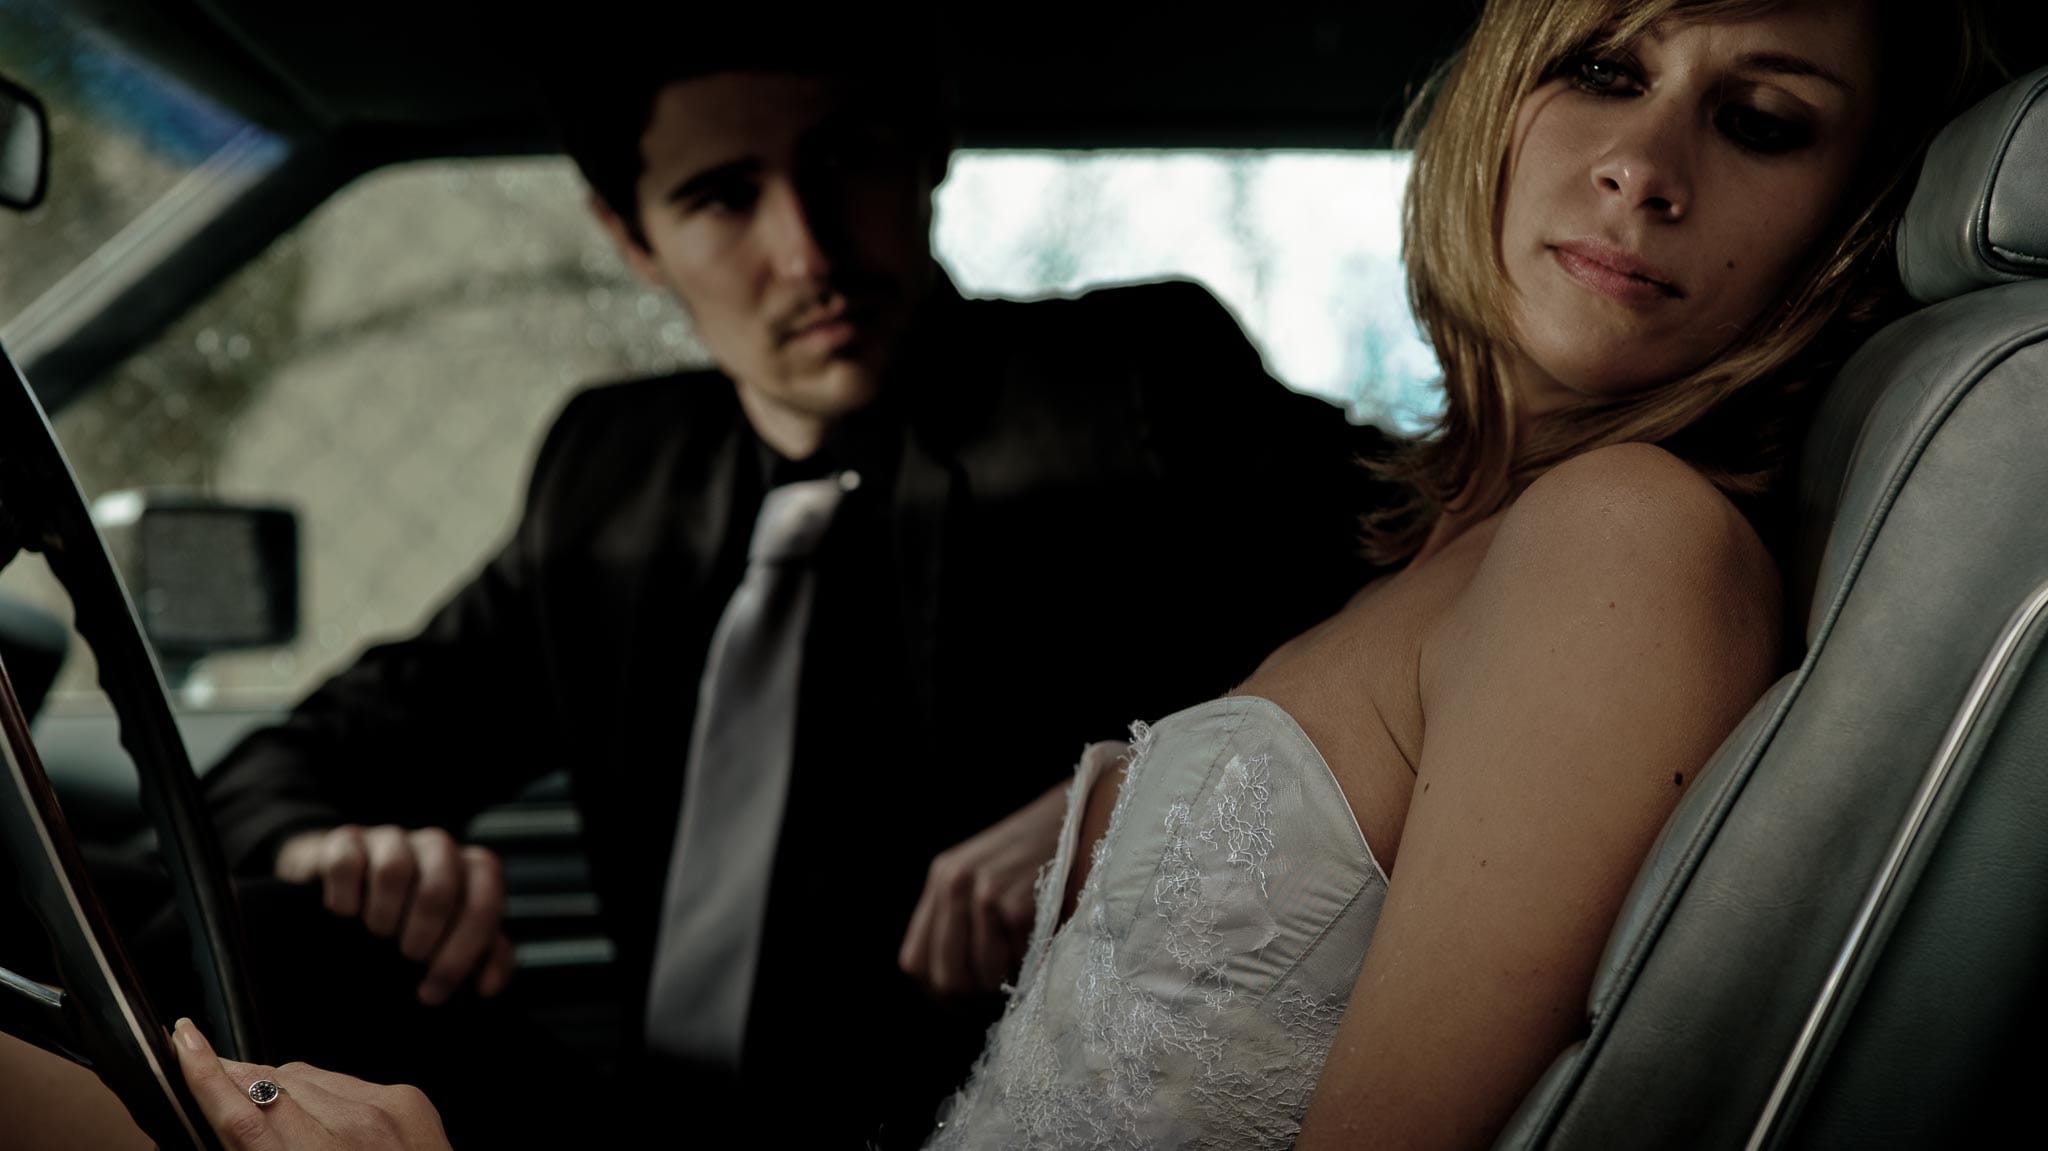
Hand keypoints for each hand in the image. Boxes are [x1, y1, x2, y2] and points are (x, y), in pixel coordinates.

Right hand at [170, 1018, 451, 1150]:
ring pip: (305, 1074)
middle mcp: (350, 1132)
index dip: (207, 1073)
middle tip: (214, 1073)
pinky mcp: (405, 1096)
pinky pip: (344, 1079)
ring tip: (274, 1108)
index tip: (184, 1040)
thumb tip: (226, 1117)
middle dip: (238, 1076)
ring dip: (281, 1086)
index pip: (245, 1113)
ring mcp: (382, 1109)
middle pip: (271, 1085)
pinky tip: (320, 1113)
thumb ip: (257, 1148)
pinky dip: (324, 1091)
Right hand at [274, 825, 513, 1004]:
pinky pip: (346, 864)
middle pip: (438, 889)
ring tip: (378, 934)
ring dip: (383, 917)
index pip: (483, 905)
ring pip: (393, 871)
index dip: (460, 955)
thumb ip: (486, 960)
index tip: (433, 991)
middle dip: (422, 937)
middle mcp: (438, 847)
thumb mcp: (456, 941)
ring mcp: (392, 839)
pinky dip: (344, 899)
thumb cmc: (414, 921)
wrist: (350, 892)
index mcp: (474, 869)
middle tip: (407, 958)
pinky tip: (347, 915)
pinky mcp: (346, 839)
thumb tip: (488, 985)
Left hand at [898, 743, 1122, 996]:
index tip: (968, 998)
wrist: (1080, 814)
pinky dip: (1031, 961)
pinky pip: (1015, 961)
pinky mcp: (1012, 903)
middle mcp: (954, 884)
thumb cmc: (1038, 855)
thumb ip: (961, 918)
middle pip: (945, 976)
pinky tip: (1043, 937)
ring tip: (1026, 957)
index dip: (941, 989)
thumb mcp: (986, 874)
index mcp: (943, 879)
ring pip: (981, 974)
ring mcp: (982, 893)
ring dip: (1007, 978)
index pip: (915, 962)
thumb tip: (950, 987)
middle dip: (974, 994)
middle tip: (1001, 990)